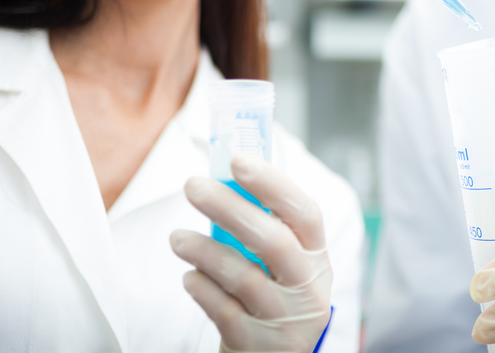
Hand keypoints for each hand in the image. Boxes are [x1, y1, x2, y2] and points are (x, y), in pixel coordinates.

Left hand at [171, 155, 331, 352]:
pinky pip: (222, 310)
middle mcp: (308, 288)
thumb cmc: (275, 298)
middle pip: (273, 241)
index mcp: (317, 257)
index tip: (239, 159)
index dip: (274, 184)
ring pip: (243, 277)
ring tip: (177, 238)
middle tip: (193, 186)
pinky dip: (201, 288)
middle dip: (229, 208)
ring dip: (204, 250)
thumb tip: (229, 174)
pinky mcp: (256, 343)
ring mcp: (284, 318)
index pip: (305, 213)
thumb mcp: (286, 265)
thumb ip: (267, 227)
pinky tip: (189, 277)